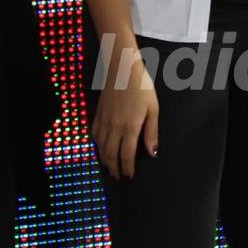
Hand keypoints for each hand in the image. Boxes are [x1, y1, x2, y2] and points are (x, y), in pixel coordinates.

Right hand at [91, 50, 158, 178]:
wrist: (122, 69)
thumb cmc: (142, 87)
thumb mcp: (153, 109)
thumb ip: (151, 132)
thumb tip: (153, 152)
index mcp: (130, 127)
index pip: (126, 155)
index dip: (127, 168)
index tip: (129, 176)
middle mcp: (114, 127)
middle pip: (111, 154)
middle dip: (114, 168)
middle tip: (117, 178)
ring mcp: (104, 120)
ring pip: (100, 147)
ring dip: (104, 160)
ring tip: (109, 167)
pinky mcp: (98, 114)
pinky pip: (94, 135)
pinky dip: (97, 145)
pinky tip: (100, 148)